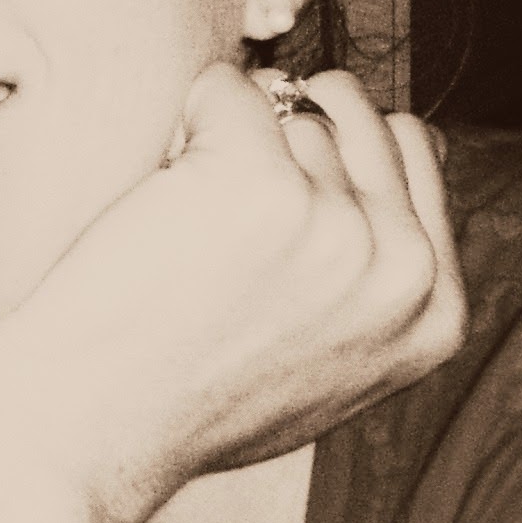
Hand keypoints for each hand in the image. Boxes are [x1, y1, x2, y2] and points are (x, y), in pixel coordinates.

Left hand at [0, 62, 466, 522]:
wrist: (88, 435)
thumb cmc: (188, 398)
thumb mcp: (332, 361)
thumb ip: (379, 271)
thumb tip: (419, 140)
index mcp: (433, 313)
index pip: (416, 152)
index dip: (333, 159)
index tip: (271, 216)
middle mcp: (400, 268)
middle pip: (359, 114)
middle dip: (289, 135)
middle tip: (220, 215)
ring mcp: (332, 222)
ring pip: (289, 103)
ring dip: (227, 138)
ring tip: (187, 227)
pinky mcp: (253, 183)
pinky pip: (226, 88)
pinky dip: (182, 121)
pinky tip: (158, 194)